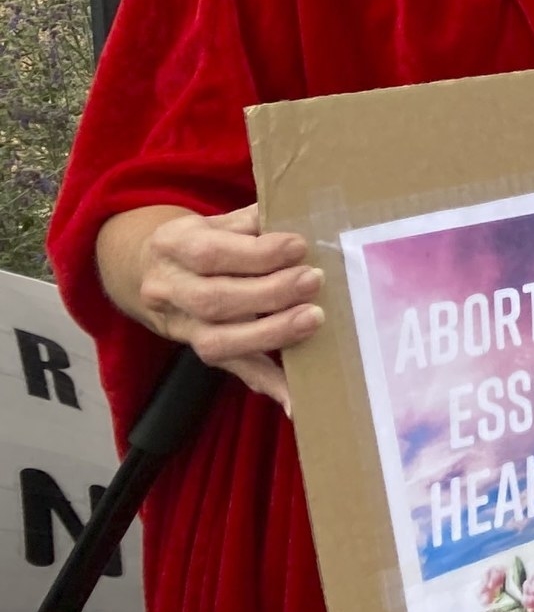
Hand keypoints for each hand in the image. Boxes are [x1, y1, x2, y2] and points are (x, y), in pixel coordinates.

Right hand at [98, 203, 317, 409]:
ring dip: (269, 335)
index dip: (256, 253)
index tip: (299, 247)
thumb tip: (297, 212)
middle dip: (269, 293)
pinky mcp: (198, 351)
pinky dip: (267, 385)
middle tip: (313, 282)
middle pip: (214, 300)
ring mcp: (180, 327)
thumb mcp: (214, 220)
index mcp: (173, 246)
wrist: (143, 270)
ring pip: (217, 341)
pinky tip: (296, 399)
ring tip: (313, 320)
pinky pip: (231, 372)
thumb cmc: (197, 240)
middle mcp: (168, 290)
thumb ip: (251, 220)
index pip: (210, 253)